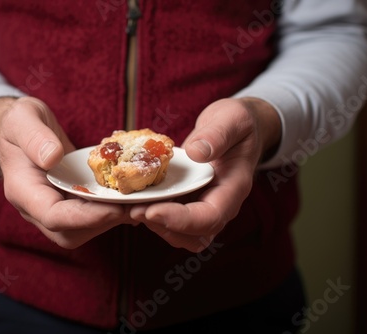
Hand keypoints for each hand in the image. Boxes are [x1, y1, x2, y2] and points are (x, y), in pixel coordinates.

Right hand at [0, 96, 133, 248]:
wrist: (21, 130)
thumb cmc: (19, 123)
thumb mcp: (22, 119)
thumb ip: (34, 137)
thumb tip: (53, 158)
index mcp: (22, 191)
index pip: (52, 216)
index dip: (85, 217)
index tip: (114, 209)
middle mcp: (37, 207)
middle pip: (69, 233)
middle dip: (103, 223)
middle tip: (133, 206)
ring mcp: (54, 207)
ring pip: (82, 230)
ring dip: (110, 220)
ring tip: (137, 203)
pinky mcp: (70, 203)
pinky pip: (90, 216)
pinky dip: (111, 211)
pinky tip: (131, 198)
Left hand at [130, 98, 281, 251]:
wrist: (235, 128)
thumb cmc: (237, 123)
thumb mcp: (232, 118)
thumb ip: (217, 134)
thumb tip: (196, 153)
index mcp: (233, 188)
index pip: (210, 217)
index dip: (181, 220)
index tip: (152, 210)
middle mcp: (219, 203)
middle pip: (194, 235)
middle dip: (162, 227)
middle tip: (133, 209)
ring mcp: (203, 205)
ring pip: (180, 234)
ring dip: (154, 225)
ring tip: (129, 207)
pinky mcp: (187, 201)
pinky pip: (169, 220)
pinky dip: (150, 215)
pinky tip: (131, 201)